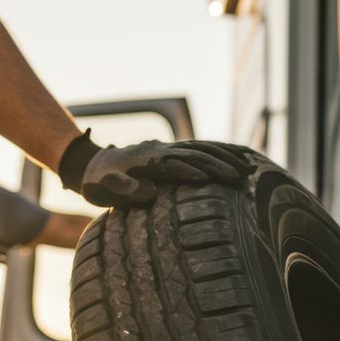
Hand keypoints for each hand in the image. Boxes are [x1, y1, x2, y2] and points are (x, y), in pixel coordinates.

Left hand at [58, 133, 251, 207]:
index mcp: (146, 161)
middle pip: (194, 154)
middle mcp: (160, 150)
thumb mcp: (105, 190)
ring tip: (247, 167)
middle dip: (218, 163)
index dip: (193, 171)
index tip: (213, 181)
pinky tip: (236, 156)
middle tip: (241, 176)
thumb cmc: (99, 184)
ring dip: (224, 156)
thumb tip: (149, 193)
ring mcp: (167, 148)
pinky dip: (219, 150)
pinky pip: (199, 148)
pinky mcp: (171, 151)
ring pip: (201, 148)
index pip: (175, 165)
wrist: (92, 164)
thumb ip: (125, 190)